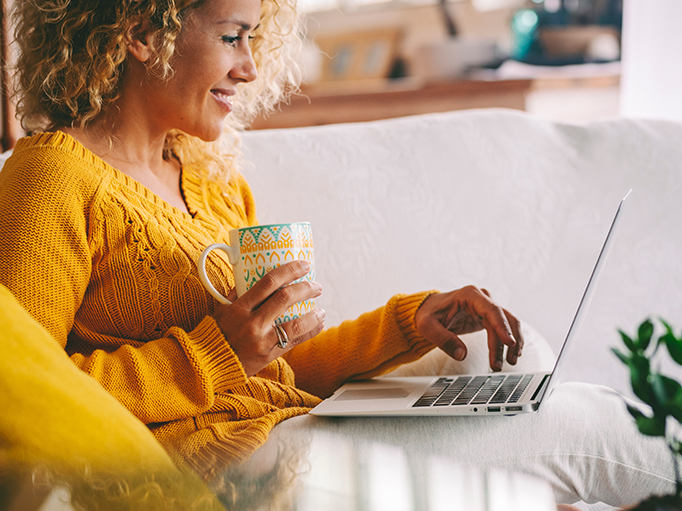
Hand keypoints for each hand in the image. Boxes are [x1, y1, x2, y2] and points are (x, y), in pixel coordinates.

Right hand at [212, 260, 324, 376]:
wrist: (206, 365)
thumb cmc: (213, 334)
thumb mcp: (221, 310)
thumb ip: (238, 294)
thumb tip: (252, 277)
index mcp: (239, 307)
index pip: (268, 282)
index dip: (289, 271)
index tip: (303, 265)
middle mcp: (252, 323)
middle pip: (285, 299)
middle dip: (306, 289)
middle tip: (316, 286)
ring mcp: (262, 341)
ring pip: (295, 324)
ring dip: (313, 315)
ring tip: (321, 310)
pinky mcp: (268, 356)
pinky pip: (294, 342)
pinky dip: (310, 332)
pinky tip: (318, 325)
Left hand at [414, 285, 522, 370]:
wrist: (427, 310)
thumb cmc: (427, 314)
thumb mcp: (427, 326)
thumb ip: (443, 339)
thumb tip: (461, 355)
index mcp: (469, 295)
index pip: (491, 310)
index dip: (502, 326)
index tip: (509, 342)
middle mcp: (482, 298)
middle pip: (503, 319)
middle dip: (506, 342)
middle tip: (501, 364)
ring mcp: (486, 307)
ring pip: (508, 323)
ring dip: (512, 343)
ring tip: (510, 362)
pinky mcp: (487, 317)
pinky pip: (504, 328)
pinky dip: (508, 341)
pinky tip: (510, 355)